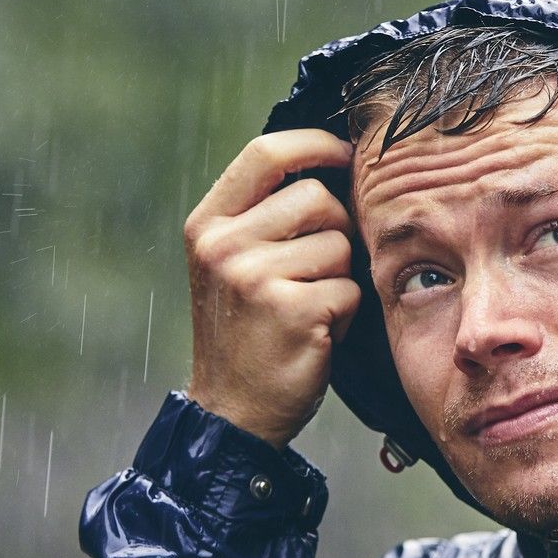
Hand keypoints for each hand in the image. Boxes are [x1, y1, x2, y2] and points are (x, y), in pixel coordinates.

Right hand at [181, 130, 361, 448]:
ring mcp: (254, 277)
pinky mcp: (291, 311)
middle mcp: (223, 245)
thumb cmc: (246, 332)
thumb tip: (331, 160)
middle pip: (316, 197)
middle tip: (317, 273)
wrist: (232, 412)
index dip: (314, 144)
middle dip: (335, 230)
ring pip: (340, 244)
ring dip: (340, 277)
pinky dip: (346, 315)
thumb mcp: (233, 264)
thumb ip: (265, 215)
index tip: (345, 155)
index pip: (265, 152)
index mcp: (207, 225)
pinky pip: (350, 289)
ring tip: (311, 307)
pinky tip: (317, 334)